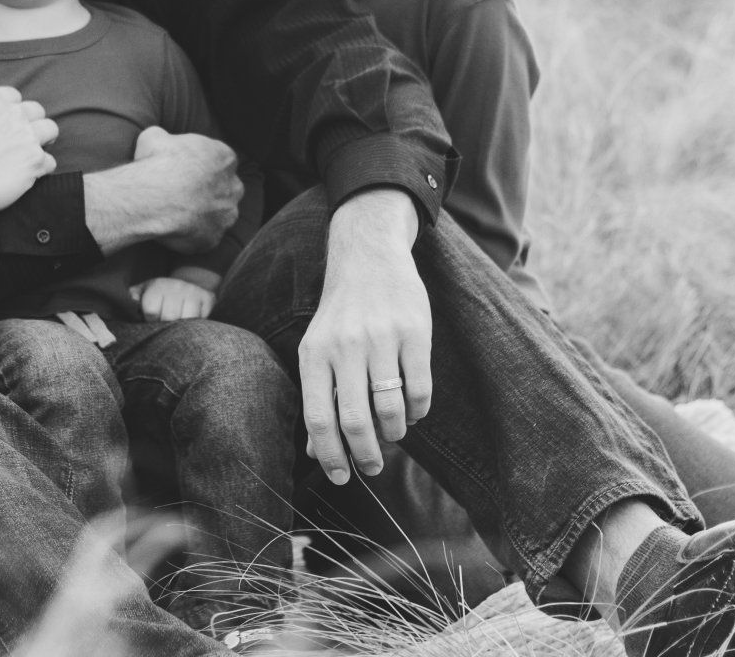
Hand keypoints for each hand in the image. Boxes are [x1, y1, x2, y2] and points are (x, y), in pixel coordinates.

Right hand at [0, 86, 58, 216]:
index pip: (14, 96)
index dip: (12, 111)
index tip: (8, 123)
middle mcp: (12, 114)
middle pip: (36, 110)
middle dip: (31, 124)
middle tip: (24, 139)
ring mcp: (26, 136)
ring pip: (51, 130)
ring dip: (43, 142)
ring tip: (33, 155)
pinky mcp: (35, 160)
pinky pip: (50, 161)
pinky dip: (42, 170)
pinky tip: (30, 177)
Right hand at [84, 128, 240, 255]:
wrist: (155, 197)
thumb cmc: (158, 163)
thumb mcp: (154, 137)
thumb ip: (165, 139)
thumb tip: (159, 140)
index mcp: (224, 157)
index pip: (220, 160)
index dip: (202, 166)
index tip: (185, 170)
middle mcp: (233, 186)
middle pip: (226, 188)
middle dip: (210, 191)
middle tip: (184, 194)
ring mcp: (226, 215)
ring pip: (220, 215)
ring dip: (204, 215)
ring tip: (179, 215)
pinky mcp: (214, 239)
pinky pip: (205, 238)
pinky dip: (193, 236)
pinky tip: (174, 231)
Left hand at [129, 276, 214, 321]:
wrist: (190, 283)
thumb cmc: (161, 294)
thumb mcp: (144, 291)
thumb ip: (132, 298)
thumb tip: (125, 305)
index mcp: (158, 286)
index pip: (151, 310)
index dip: (151, 321)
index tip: (153, 321)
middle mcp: (177, 287)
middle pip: (170, 316)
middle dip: (166, 326)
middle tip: (166, 327)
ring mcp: (194, 292)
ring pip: (189, 318)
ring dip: (183, 327)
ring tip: (179, 326)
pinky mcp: (208, 298)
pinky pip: (203, 318)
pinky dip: (198, 324)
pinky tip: (192, 323)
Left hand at [297, 189, 433, 484]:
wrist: (369, 256)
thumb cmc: (340, 313)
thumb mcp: (318, 349)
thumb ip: (319, 398)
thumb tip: (315, 452)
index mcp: (315, 353)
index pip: (319, 418)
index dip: (330, 455)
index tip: (341, 477)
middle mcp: (346, 346)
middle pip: (356, 420)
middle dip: (366, 455)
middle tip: (372, 467)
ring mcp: (382, 338)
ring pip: (391, 408)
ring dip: (394, 433)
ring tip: (393, 434)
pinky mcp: (415, 332)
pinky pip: (419, 389)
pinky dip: (417, 411)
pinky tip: (411, 410)